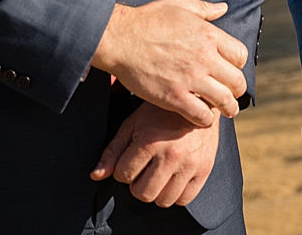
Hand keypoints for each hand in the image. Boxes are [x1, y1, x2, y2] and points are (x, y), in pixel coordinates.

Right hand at [90, 0, 247, 126]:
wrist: (119, 38)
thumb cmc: (147, 19)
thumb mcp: (179, 5)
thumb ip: (205, 8)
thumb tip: (223, 8)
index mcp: (209, 35)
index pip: (240, 55)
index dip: (238, 65)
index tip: (231, 70)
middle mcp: (205, 57)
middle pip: (237, 80)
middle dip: (237, 89)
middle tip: (233, 95)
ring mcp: (190, 78)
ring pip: (224, 100)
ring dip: (228, 108)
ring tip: (226, 111)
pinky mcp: (174, 97)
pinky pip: (201, 115)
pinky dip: (205, 120)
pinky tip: (202, 118)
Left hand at [90, 103, 219, 207]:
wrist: (199, 100)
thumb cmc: (162, 112)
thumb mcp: (133, 124)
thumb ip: (113, 150)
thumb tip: (97, 175)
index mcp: (149, 141)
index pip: (123, 176)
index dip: (124, 170)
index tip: (132, 160)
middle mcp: (171, 155)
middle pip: (142, 193)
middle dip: (138, 184)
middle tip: (145, 169)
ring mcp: (190, 163)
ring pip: (162, 200)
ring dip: (157, 191)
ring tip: (160, 173)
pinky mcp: (205, 168)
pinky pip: (185, 199)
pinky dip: (176, 194)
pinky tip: (174, 178)